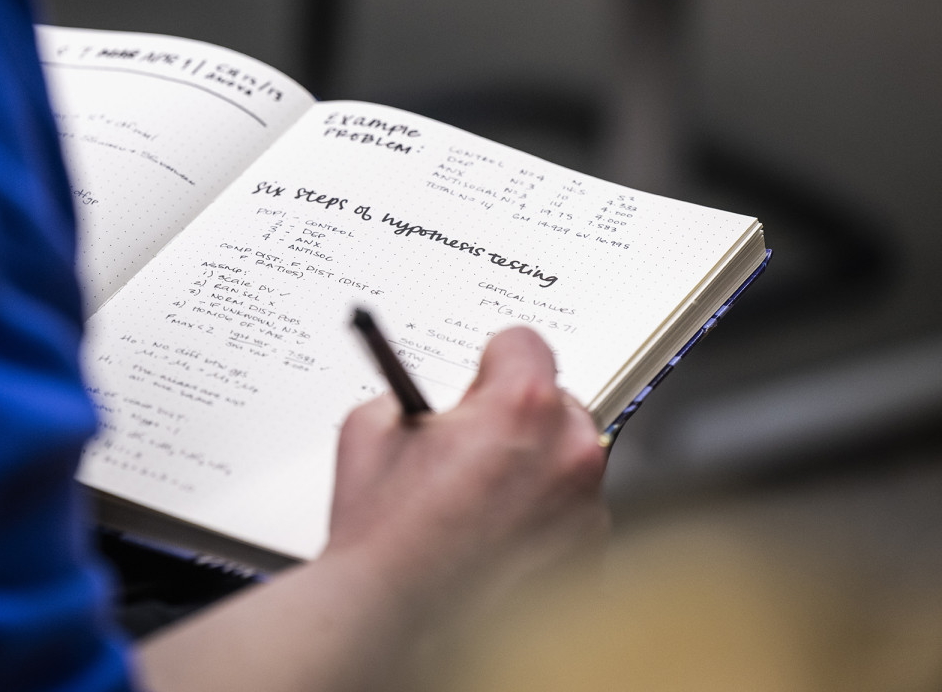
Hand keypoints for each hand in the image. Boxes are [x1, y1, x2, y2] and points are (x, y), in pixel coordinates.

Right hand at [139, 328, 607, 691]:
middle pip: (556, 405)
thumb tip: (428, 403)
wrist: (391, 619)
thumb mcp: (370, 427)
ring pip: (568, 465)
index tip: (478, 381)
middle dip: (517, 421)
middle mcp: (569, 452)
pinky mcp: (590, 557)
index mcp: (520, 406)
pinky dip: (542, 525)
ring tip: (479, 505)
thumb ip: (411, 397)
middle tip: (472, 450)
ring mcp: (586, 510)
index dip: (491, 361)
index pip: (526, 343)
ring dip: (534, 474)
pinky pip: (571, 519)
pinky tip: (495, 542)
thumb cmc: (383, 535)